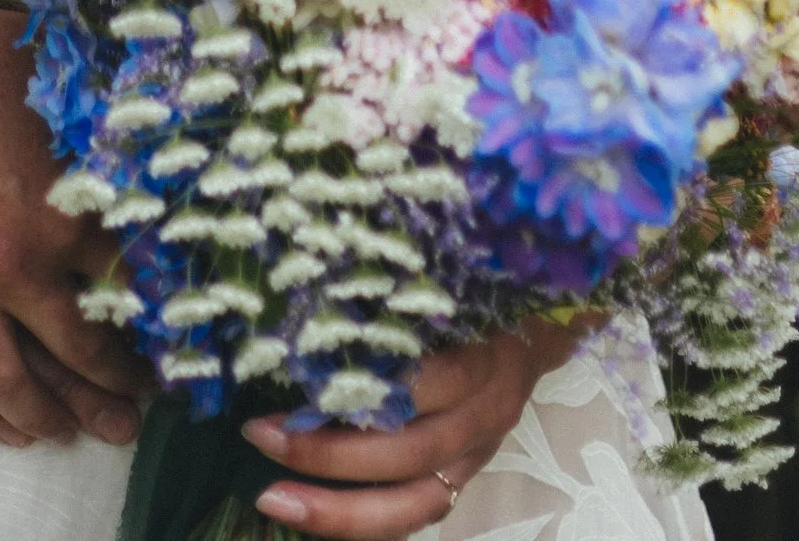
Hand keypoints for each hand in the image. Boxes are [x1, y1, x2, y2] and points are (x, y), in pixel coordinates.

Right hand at [0, 0, 144, 449]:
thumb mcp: (48, 61)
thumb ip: (96, 91)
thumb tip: (153, 76)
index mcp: (61, 210)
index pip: (129, 280)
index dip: (158, 307)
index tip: (175, 328)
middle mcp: (11, 264)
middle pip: (77, 348)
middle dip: (112, 386)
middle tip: (133, 407)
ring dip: (32, 414)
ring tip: (56, 432)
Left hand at [245, 323, 578, 537]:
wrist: (537, 328)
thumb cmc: (479, 292)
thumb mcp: (450, 281)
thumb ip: (402, 298)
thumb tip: (317, 290)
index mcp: (482, 359)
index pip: (420, 384)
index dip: (357, 388)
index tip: (293, 375)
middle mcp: (483, 416)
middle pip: (407, 451)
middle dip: (329, 452)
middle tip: (260, 434)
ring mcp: (476, 457)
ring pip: (411, 503)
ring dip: (338, 508)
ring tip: (273, 496)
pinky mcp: (463, 481)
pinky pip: (414, 516)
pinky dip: (363, 524)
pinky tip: (313, 517)